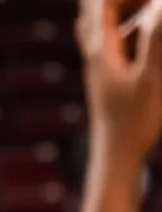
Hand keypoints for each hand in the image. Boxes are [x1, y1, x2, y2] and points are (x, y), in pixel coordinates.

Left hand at [77, 0, 161, 161]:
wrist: (115, 158)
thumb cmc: (134, 122)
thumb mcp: (152, 78)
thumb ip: (157, 40)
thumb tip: (160, 6)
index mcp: (102, 51)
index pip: (102, 3)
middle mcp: (93, 57)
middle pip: (94, 13)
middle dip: (115, 0)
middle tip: (129, 3)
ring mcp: (97, 69)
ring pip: (98, 28)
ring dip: (118, 12)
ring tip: (134, 8)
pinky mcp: (105, 80)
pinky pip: (105, 45)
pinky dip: (117, 30)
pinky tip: (122, 30)